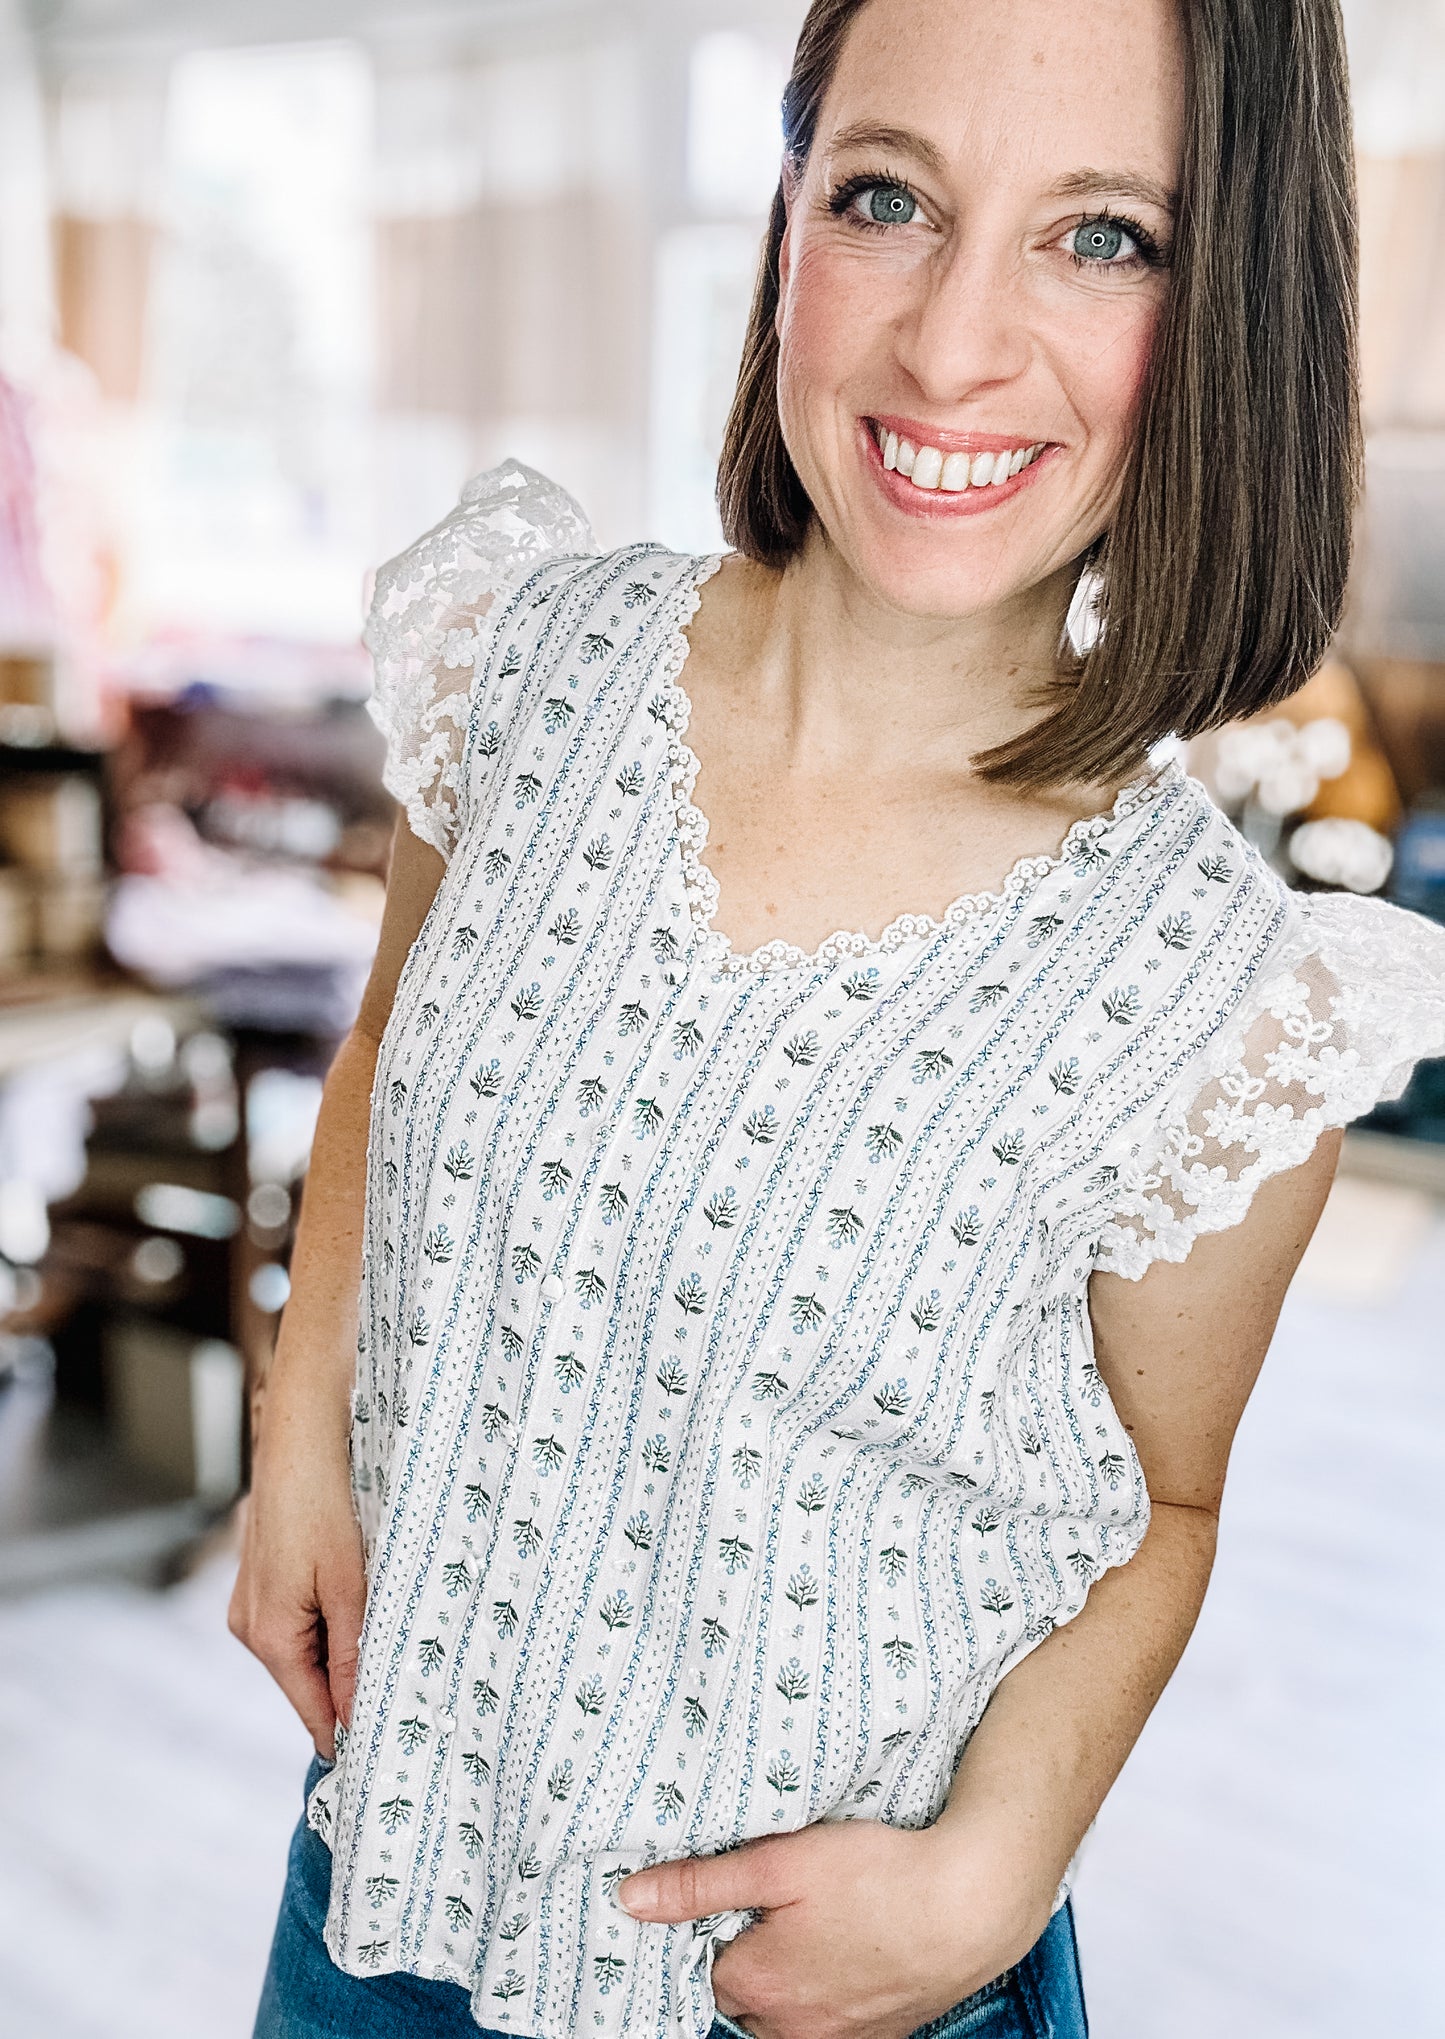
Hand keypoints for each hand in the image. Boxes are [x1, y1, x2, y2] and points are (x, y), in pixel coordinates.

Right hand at [227, 1365, 366, 1761]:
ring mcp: (252, 1604)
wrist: (301, 1436)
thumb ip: (352, 1655)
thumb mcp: (349, 1586)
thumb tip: (355, 1720)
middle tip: (411, 1702)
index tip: (389, 1759)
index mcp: (269, 1637)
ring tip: (395, 1650)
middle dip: (353, 1692)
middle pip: (310, 1684)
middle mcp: (250, 1628)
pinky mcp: (263, 1582)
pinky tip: (364, 1611)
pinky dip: (332, 1627)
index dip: (349, 1736)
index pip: (313, 1711)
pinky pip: (301, 1624)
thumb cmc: (326, 1503)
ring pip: (308, 1653)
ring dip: (346, 1655)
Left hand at [617, 1816, 1052, 2038]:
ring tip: (811, 1919)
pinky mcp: (878, 2034)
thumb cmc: (881, 1875)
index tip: (719, 1893)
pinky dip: (827, 1989)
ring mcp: (837, 2038)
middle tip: (769, 1900)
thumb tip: (630, 1899)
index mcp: (756, 1986)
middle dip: (743, 1954)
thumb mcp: (781, 1860)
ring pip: (784, 2013)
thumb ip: (702, 1884)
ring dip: (785, 1976)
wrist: (972, 1904)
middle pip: (739, 1996)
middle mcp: (790, 2029)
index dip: (703, 1925)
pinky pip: (830, 2019)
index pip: (697, 1965)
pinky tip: (848, 1943)